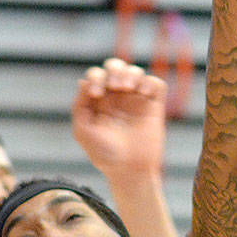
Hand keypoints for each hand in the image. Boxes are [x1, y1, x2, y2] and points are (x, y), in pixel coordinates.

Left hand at [72, 57, 167, 178]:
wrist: (129, 170)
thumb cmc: (104, 154)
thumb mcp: (83, 131)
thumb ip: (80, 106)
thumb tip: (83, 82)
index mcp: (99, 100)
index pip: (97, 75)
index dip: (95, 77)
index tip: (96, 94)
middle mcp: (118, 97)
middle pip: (116, 66)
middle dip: (114, 69)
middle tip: (115, 86)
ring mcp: (137, 100)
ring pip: (135, 71)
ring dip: (130, 73)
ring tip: (127, 88)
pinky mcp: (154, 106)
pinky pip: (156, 83)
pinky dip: (149, 82)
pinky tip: (142, 93)